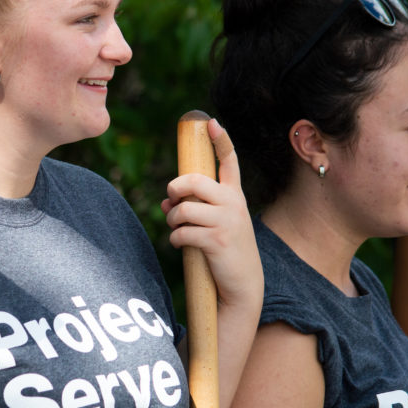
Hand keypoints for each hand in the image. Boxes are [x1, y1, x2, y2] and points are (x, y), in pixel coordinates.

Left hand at [161, 119, 261, 310]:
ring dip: (172, 220)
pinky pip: (182, 233)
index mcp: (234, 195)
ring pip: (183, 209)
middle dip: (174, 189)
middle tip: (171, 202)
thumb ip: (193, 206)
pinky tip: (182, 246)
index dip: (221, 141)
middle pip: (194, 181)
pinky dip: (175, 240)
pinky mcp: (217, 240)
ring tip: (176, 228)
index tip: (212, 123)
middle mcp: (234, 203)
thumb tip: (165, 200)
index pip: (230, 161)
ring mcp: (227, 221)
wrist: (242, 284)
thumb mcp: (214, 223)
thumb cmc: (224, 250)